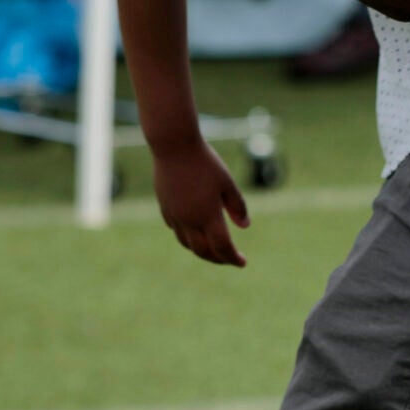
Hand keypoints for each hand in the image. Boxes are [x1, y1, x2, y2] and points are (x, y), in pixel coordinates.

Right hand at [151, 138, 250, 266]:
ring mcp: (174, 215)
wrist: (173, 146)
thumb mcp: (227, 182)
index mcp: (208, 216)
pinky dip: (187, 237)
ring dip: (201, 251)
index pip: (223, 247)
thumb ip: (237, 205)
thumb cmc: (205, 162)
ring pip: (187, 243)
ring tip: (213, 249)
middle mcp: (189, 220)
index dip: (233, 258)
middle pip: (203, 251)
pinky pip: (176, 230)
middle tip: (229, 259)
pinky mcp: (165, 207)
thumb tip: (245, 226)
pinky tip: (193, 231)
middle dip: (218, 259)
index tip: (242, 262)